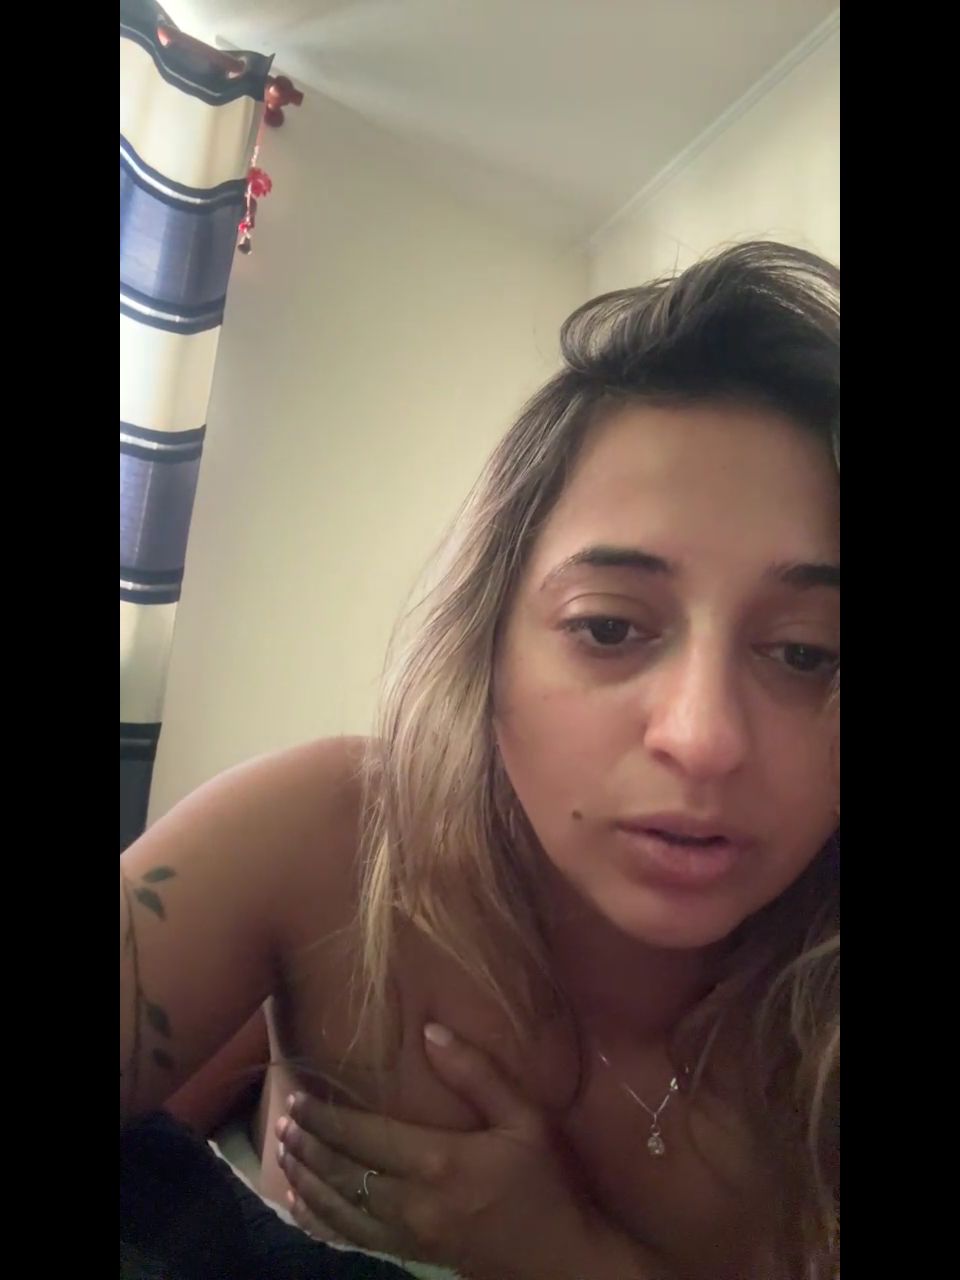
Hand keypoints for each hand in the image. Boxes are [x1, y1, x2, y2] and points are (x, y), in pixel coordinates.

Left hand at [276, 1022, 657, 1279]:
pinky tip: (303, 1204)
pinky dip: (321, 1219)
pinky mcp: (411, 1255)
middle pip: (343, 1173)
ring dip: (306, 1180)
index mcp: (439, 1161)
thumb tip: (432, 1030)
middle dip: (307, 1147)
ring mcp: (409, 1235)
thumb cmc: (546, 1182)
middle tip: (283, 1120)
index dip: (326, 1120)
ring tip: (283, 1153)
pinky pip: (353, 1238)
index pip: (365, 1137)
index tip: (299, 1099)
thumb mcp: (526, 1118)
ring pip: (339, 1209)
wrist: (560, 1258)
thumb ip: (478, 1074)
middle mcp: (414, 1202)